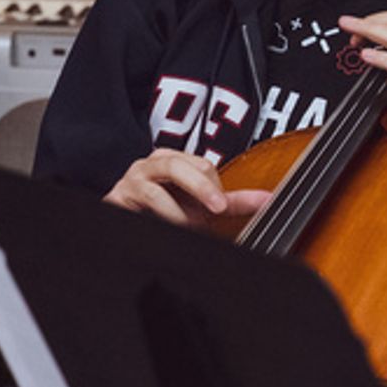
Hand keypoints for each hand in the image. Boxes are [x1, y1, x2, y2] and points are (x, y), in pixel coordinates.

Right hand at [105, 149, 270, 227]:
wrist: (134, 220)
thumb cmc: (170, 210)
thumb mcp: (204, 205)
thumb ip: (234, 201)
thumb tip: (268, 199)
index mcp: (176, 160)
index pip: (202, 164)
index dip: (214, 187)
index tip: (220, 208)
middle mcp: (153, 164)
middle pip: (179, 165)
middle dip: (201, 188)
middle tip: (217, 209)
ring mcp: (133, 180)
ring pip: (156, 187)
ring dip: (176, 213)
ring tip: (187, 227)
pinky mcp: (117, 197)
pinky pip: (140, 203)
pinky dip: (156, 218)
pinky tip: (165, 227)